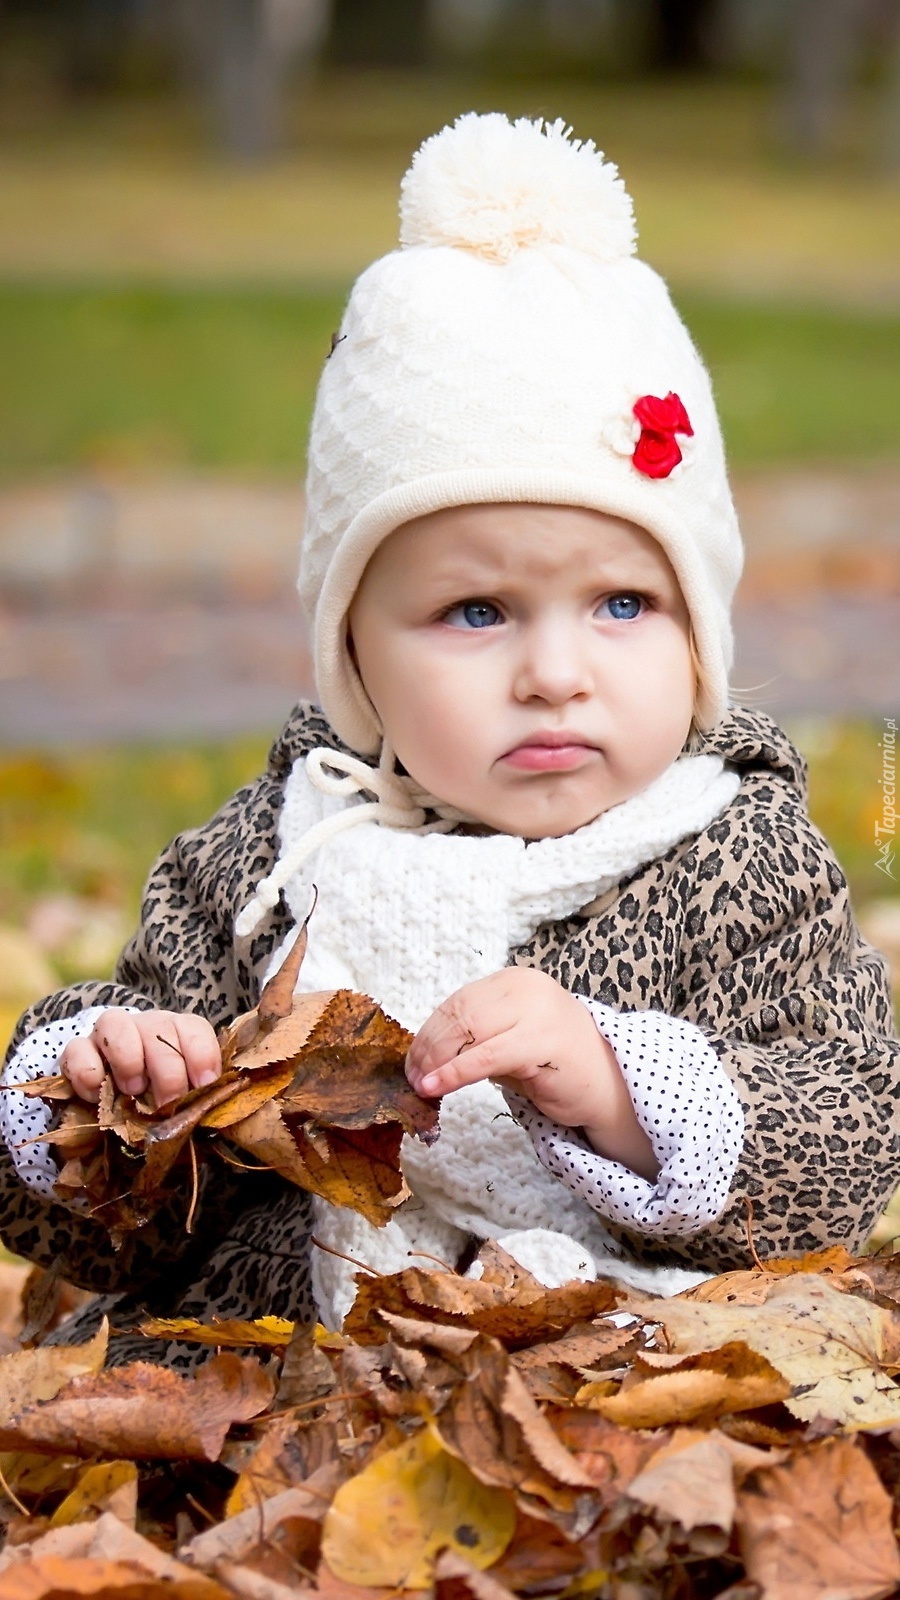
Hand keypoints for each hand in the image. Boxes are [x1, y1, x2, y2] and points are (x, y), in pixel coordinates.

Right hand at [60, 1008, 221, 1108]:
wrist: (109, 1100)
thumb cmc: (155, 1097)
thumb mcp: (181, 1097)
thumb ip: (196, 1097)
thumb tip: (211, 1111)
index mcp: (177, 1033)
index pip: (194, 1028)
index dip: (202, 1054)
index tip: (204, 1084)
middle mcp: (145, 1026)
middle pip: (158, 1028)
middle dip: (168, 1070)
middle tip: (168, 1103)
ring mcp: (108, 1034)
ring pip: (114, 1023)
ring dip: (128, 1059)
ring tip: (133, 1090)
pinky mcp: (76, 1051)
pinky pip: (77, 1049)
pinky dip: (87, 1073)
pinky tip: (95, 1095)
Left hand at [405, 968, 657, 1180]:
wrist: (610, 1086)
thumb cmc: (556, 1066)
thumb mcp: (509, 1040)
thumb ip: (475, 1037)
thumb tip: (425, 1053)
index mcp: (516, 981)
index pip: (459, 1001)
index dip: (428, 1032)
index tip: (412, 1061)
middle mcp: (526, 988)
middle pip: (459, 1013)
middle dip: (428, 1048)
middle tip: (412, 1077)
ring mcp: (536, 1011)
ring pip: (468, 1031)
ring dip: (436, 1061)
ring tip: (421, 1085)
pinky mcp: (541, 1042)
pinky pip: (485, 1057)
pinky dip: (454, 1073)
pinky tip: (435, 1087)